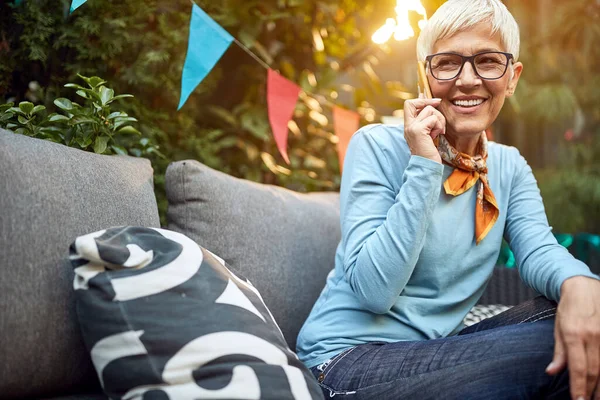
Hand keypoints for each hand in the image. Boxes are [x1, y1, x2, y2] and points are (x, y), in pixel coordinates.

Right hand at [403, 97, 445, 163]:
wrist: (426, 165)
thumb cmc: (429, 151)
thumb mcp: (427, 133)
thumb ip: (427, 120)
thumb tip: (432, 103)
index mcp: (409, 125)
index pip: (409, 104)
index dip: (421, 100)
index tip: (435, 102)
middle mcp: (408, 125)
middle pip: (417, 103)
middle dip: (431, 106)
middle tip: (439, 114)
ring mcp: (412, 127)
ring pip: (429, 110)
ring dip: (439, 120)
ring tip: (438, 132)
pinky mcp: (418, 130)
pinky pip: (433, 119)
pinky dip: (439, 126)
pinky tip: (437, 135)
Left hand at [546, 276, 599, 399]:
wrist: (584, 286)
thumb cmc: (569, 308)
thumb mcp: (558, 328)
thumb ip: (559, 352)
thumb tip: (552, 372)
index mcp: (574, 334)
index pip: (577, 367)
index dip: (578, 387)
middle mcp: (592, 336)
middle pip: (594, 370)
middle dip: (592, 390)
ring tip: (597, 397)